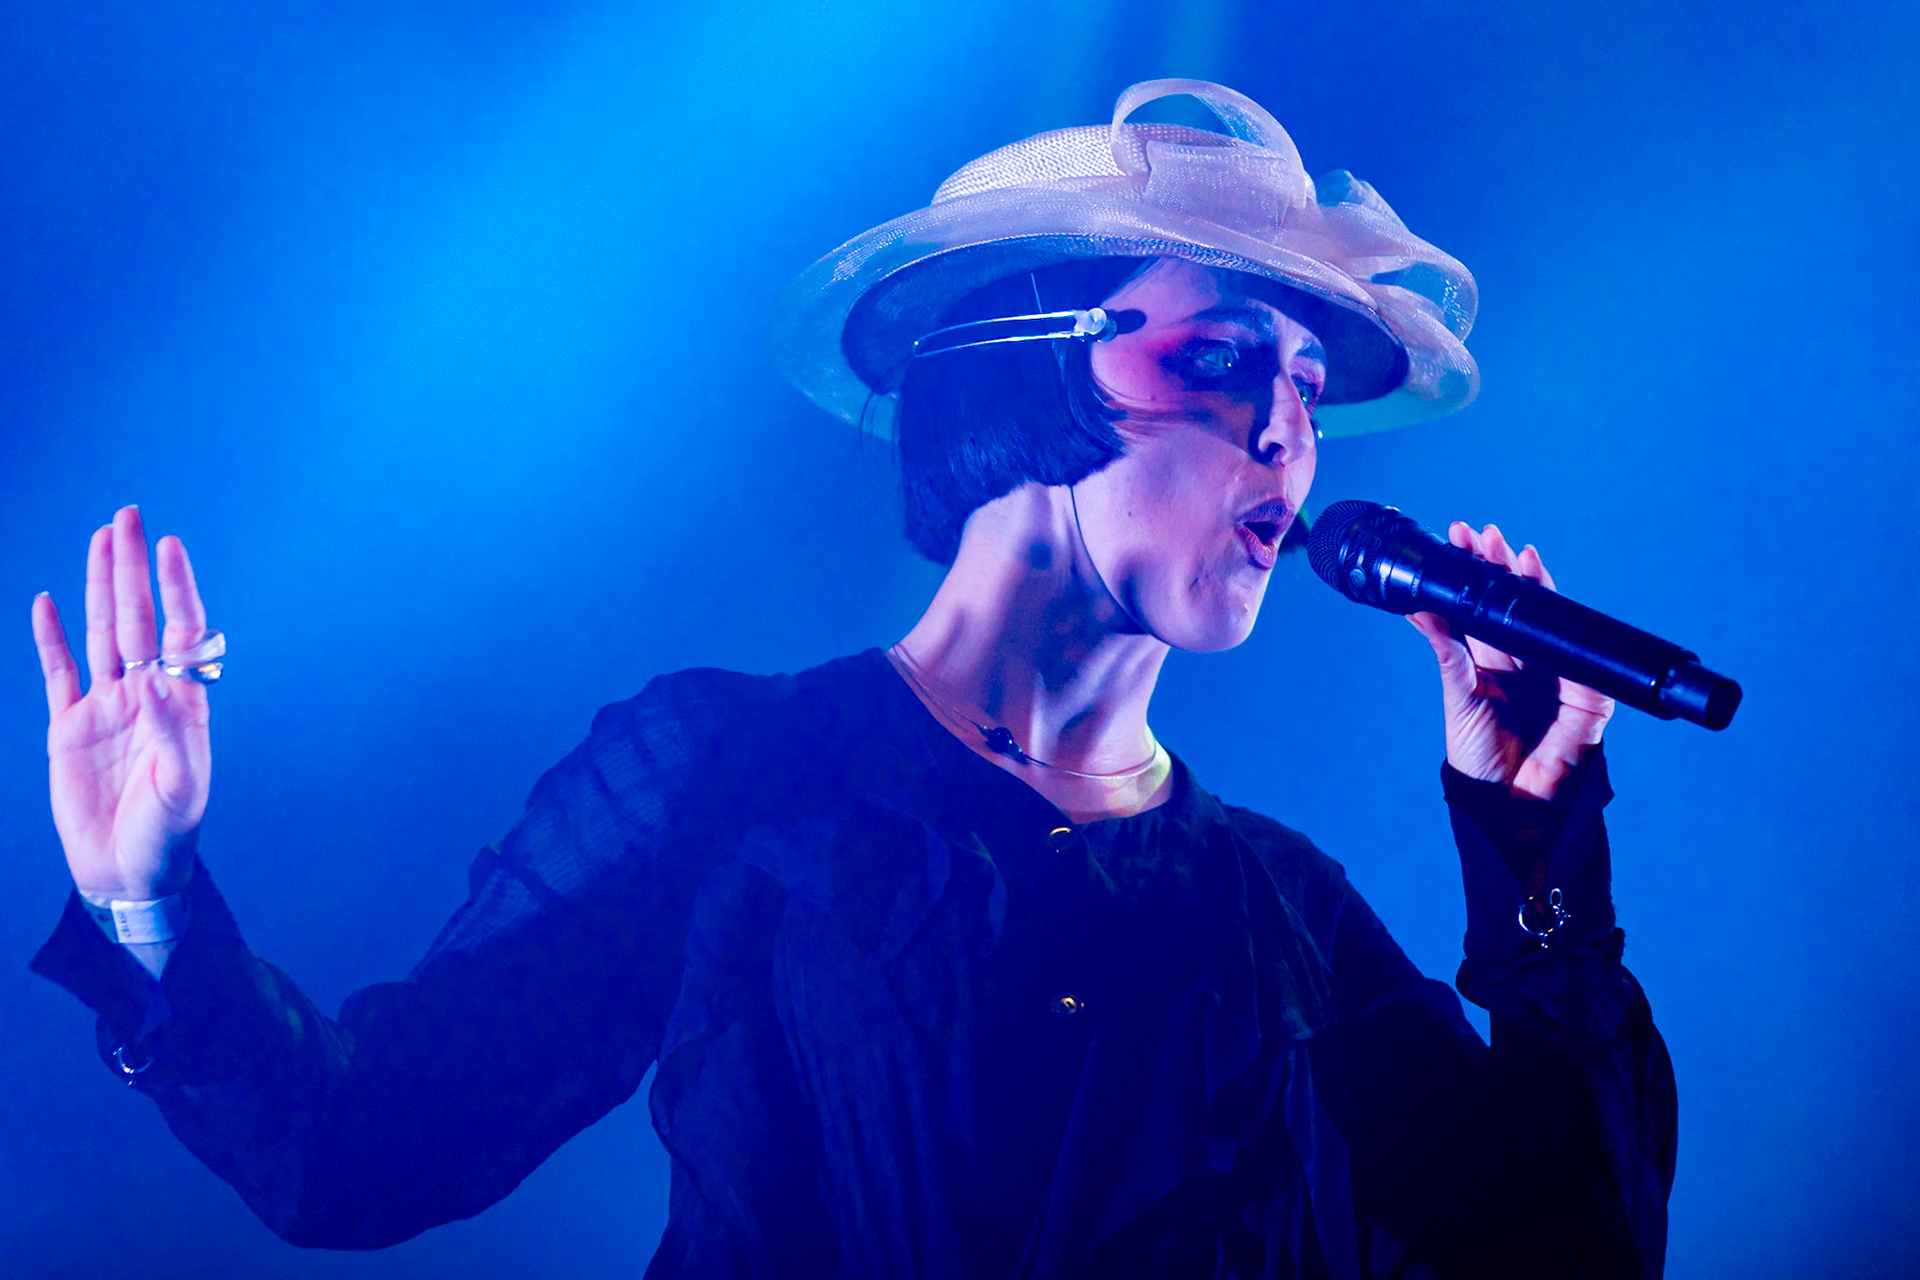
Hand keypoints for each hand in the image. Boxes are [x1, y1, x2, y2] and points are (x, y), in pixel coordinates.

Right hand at [32, 506, 211, 900]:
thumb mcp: (182, 789)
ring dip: (101, 586)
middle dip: (133, 567)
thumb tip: (160, 682)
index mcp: (182, 705)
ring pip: (102, 633)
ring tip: (99, 538)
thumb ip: (173, 734)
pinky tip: (49, 602)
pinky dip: (52, 638)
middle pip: (138, 618)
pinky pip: (58, 673)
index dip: (176, 590)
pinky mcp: (69, 729)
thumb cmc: (168, 836)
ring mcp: (106, 708)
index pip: (181, 633)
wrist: (127, 875)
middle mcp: (146, 696)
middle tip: (129, 515)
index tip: (170, 547)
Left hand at [1407, 522, 1613, 801]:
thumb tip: (1415, 606)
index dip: (1478, 573)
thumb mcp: (1458, 695)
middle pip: (1518, 605)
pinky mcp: (1588, 700)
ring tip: (1518, 556)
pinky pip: (1583, 664)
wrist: (1506, 806)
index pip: (1487, 607)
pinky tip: (1549, 607)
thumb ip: (1446, 650)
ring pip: (1550, 621)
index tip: (1463, 538)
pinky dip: (1569, 637)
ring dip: (1536, 586)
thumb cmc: (1478, 756)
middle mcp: (1527, 661)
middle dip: (1504, 567)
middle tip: (1487, 534)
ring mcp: (1559, 676)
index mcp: (1494, 660)